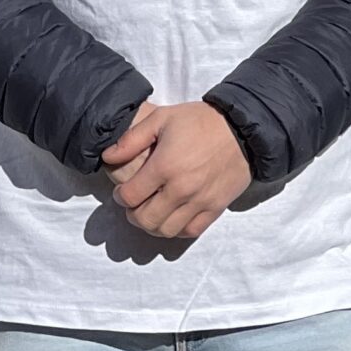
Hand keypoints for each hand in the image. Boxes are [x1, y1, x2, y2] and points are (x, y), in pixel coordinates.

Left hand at [101, 102, 249, 241]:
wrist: (242, 128)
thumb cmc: (200, 121)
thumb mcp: (162, 119)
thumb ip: (131, 139)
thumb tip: (107, 157)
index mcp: (165, 166)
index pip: (130, 196)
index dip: (120, 197)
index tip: (122, 191)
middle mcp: (181, 188)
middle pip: (145, 219)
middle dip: (132, 214)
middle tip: (134, 205)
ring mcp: (200, 201)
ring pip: (166, 230)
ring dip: (152, 226)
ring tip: (151, 213)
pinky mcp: (215, 208)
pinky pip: (190, 231)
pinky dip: (177, 230)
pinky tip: (172, 218)